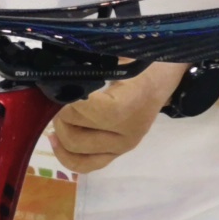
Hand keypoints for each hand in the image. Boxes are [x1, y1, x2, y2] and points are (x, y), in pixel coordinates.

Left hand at [47, 62, 186, 175]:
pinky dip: (66, 156)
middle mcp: (127, 132)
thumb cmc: (142, 61)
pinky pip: (86, 165)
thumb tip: (58, 67)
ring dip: (61, 133)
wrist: (163, 77)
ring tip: (56, 116)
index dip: (69, 101)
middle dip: (59, 116)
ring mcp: (123, 146)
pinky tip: (55, 139)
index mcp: (130, 103)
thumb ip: (92, 62)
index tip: (61, 86)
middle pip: (76, 134)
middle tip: (56, 99)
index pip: (89, 111)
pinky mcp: (117, 153)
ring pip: (76, 151)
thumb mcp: (120, 54)